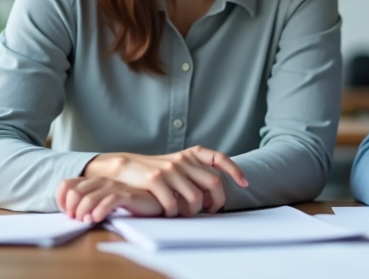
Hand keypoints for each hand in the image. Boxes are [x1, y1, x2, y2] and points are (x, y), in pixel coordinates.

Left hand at [56, 177, 163, 222]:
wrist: (156, 202)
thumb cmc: (129, 203)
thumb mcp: (105, 200)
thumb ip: (90, 201)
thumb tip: (70, 213)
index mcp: (95, 181)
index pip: (67, 184)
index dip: (60, 199)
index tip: (65, 213)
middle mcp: (104, 181)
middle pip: (76, 192)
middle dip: (71, 208)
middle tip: (76, 219)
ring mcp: (116, 187)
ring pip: (89, 197)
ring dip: (83, 212)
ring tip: (86, 221)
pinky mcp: (128, 195)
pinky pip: (109, 202)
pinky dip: (99, 211)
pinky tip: (97, 219)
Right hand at [83, 146, 248, 216]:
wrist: (124, 166)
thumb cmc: (153, 171)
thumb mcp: (176, 164)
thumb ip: (194, 172)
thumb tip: (215, 193)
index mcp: (190, 154)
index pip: (219, 158)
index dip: (234, 170)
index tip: (244, 183)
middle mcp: (183, 160)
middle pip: (214, 183)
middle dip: (218, 201)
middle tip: (211, 210)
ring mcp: (170, 169)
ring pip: (196, 197)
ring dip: (195, 211)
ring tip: (188, 214)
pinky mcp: (155, 180)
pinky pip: (173, 204)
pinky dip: (174, 213)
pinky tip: (170, 213)